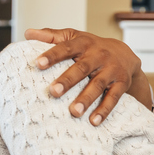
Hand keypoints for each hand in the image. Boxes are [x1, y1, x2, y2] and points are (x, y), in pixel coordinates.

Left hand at [25, 28, 149, 124]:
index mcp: (83, 44)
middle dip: (68, 80)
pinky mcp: (121, 84)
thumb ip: (51, 36)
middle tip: (54, 92)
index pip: (66, 48)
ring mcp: (111, 70)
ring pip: (98, 85)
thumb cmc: (91, 47)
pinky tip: (93, 121)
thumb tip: (27, 33)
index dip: (52, 55)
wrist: (126, 54)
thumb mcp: (73, 37)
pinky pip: (113, 98)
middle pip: (82, 68)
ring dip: (86, 99)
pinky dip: (104, 110)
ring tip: (74, 112)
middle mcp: (98, 55)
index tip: (38, 63)